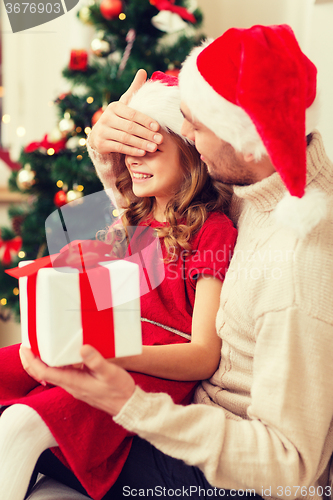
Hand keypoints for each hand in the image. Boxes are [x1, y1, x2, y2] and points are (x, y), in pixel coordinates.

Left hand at [19, 345, 135, 415]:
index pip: (44, 372)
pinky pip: (62, 373)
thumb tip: (82, 348)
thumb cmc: (119, 390)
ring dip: (42, 361)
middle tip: (27, 345)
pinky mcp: (81, 384)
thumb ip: (96, 361)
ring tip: (40, 346)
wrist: (127, 405)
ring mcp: (75, 385)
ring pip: (51, 373)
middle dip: (32, 361)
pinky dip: (56, 363)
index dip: (32, 360)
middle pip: (43, 374)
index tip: (26, 348)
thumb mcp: (109, 373)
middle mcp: (70, 385)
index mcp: (73, 382)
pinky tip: (61, 354)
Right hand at [88, 69, 162, 155]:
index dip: (146, 120)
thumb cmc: (118, 118)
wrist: (99, 135)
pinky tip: (143, 153)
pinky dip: (132, 150)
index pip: (133, 114)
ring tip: (154, 148)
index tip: (158, 127)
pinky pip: (119, 148)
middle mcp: (106, 117)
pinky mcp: (101, 143)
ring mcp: (102, 131)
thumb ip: (134, 90)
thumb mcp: (125, 104)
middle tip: (160, 139)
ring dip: (141, 143)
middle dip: (146, 134)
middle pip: (130, 127)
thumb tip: (143, 71)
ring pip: (125, 138)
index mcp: (114, 107)